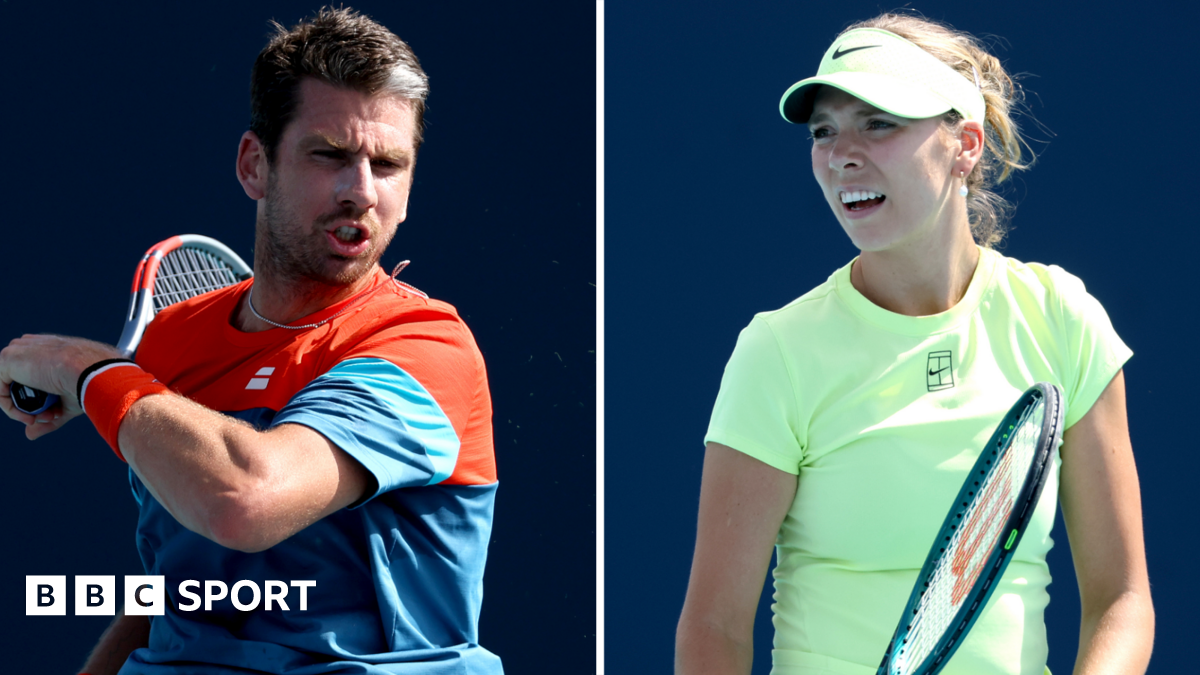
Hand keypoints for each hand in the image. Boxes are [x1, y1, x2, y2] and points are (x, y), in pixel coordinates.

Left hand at [0, 334, 124, 439]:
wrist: (88, 369)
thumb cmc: (86, 380)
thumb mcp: (65, 401)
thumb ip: (46, 414)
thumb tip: (30, 434)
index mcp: (43, 349)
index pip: (29, 375)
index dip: (38, 398)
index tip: (53, 412)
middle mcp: (27, 347)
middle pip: (18, 383)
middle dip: (31, 405)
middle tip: (49, 416)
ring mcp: (16, 352)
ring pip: (8, 389)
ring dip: (22, 410)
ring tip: (41, 418)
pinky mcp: (5, 361)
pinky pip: (0, 393)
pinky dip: (12, 410)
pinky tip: (28, 416)